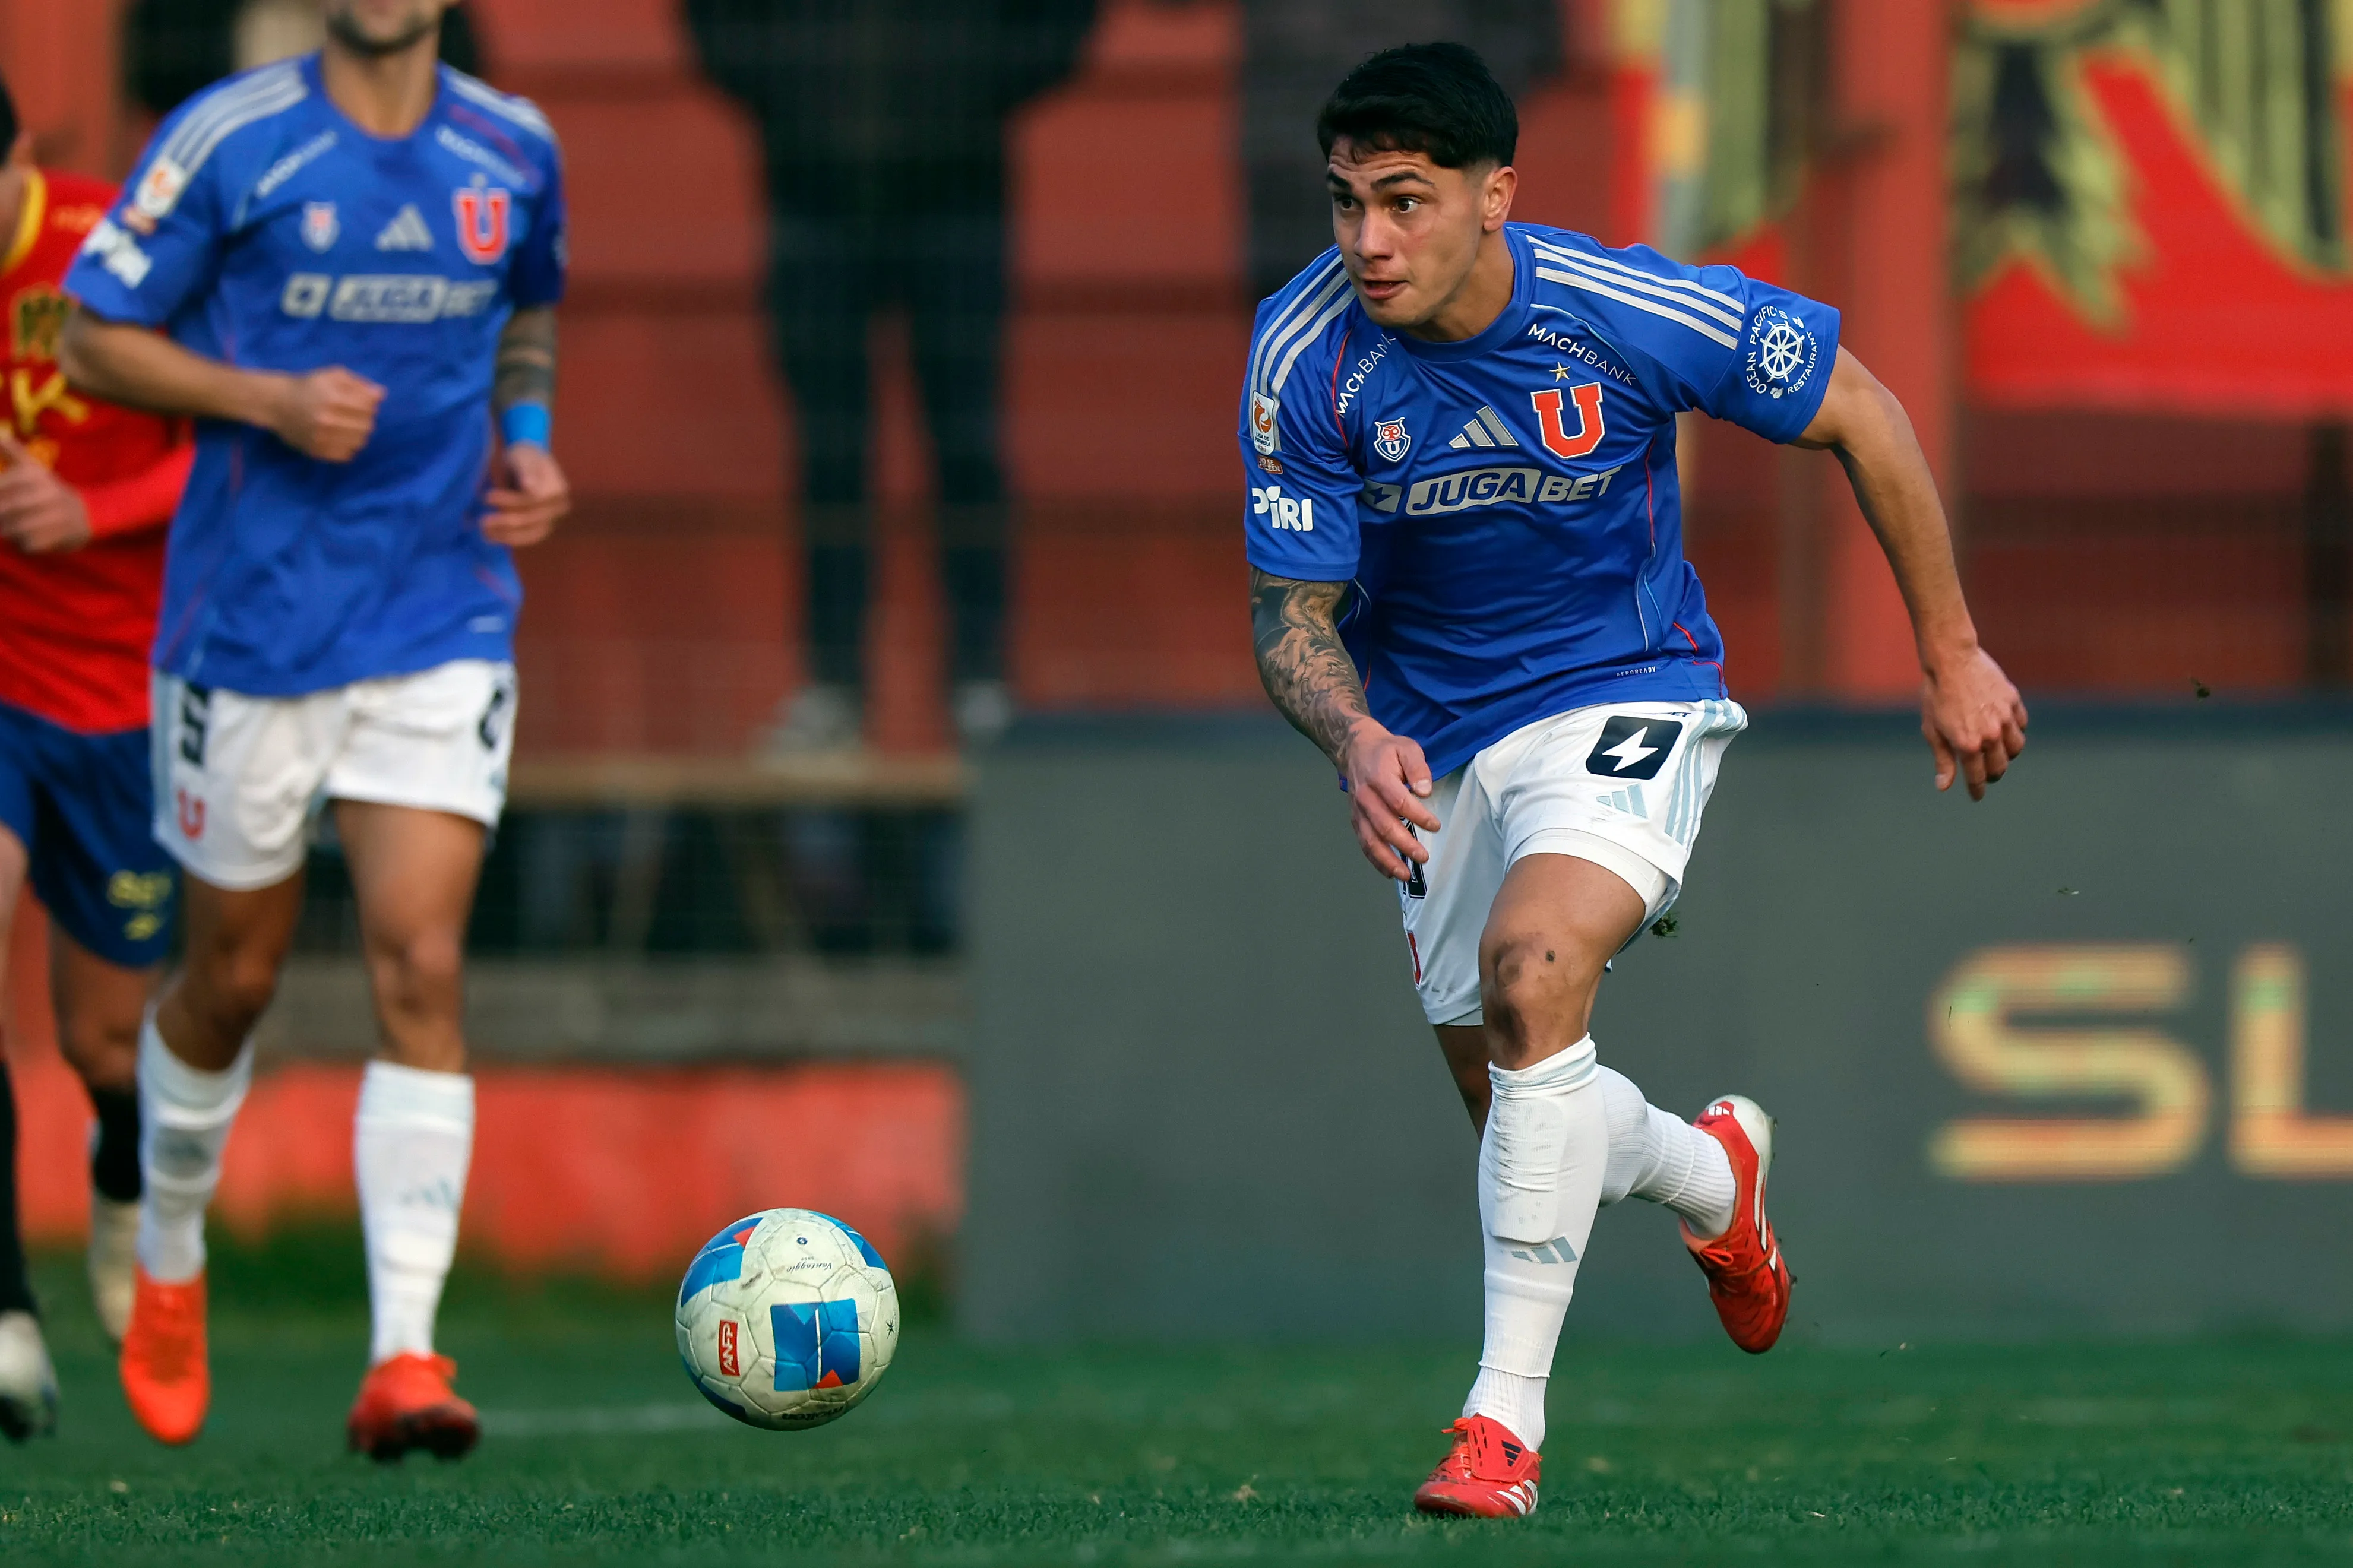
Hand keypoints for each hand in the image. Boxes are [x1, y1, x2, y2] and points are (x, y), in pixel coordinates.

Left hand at [0, 429, 91, 552]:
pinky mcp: (58, 536)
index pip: (2, 486)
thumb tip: (0, 436)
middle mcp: (47, 494)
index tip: (0, 500)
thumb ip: (14, 452)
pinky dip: (21, 544)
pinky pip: (27, 544)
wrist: (89, 514)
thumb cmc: (51, 491)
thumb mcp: (35, 469)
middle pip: (5, 509)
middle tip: (2, 517)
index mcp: (36, 475)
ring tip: (9, 528)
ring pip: (14, 528)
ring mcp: (54, 516)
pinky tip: (25, 539)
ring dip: (7, 531)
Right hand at [264, 366, 383, 460]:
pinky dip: (347, 447)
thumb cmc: (309, 386)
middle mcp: (327, 419)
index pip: (369, 407)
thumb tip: (381, 394)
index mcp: (333, 398)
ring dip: (358, 434)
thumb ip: (359, 384)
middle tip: (353, 415)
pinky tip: (339, 437)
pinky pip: (346, 455)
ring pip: (359, 442)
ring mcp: (321, 437)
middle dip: (365, 419)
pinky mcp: (316, 451)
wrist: (277, 403)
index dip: (369, 404)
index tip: (361, 402)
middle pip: (367, 426)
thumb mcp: (333, 375)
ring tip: (347, 426)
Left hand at [482, 439, 568, 546]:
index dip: (509, 501)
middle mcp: (559, 507)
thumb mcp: (524, 457)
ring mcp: (554, 519)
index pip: (531, 500)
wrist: (533, 464)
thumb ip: (526, 470)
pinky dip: (510, 539)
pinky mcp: (544, 528)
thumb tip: (529, 487)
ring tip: (484, 534)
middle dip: (504, 521)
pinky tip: (492, 538)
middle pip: (530, 519)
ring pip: (530, 534)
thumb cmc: (525, 457)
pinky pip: (529, 538)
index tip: (486, 496)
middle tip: (481, 521)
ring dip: (505, 536)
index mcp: (557, 488)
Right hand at [1341, 718, 1439, 878]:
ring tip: (1405, 874)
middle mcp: (1365, 797)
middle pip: (1384, 826)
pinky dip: (1375, 860)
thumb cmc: (1386, 751)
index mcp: (1379, 778)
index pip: (1399, 802)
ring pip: (1370, 839)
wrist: (1356, 749)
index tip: (1435, 825)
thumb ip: (1417, 767)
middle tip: (1423, 857)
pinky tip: (1389, 872)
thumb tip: (1425, 791)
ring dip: (1387, 860)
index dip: (1418, 816)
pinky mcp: (1356, 819)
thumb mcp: (1406, 748)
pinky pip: (1364, 843)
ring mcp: (1358, 810)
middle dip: (1404, 844)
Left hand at [1922, 644, 2027, 799]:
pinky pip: (2021, 725)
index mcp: (1968, 744)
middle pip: (2000, 766)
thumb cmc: (1935, 696)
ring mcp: (2005, 717)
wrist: (1951, 660)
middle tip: (1986, 774)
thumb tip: (1944, 787)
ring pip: (2016, 748)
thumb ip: (1943, 760)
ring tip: (1996, 752)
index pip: (1978, 777)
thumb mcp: (1932, 731)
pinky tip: (2005, 730)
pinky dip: (2015, 731)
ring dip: (2006, 755)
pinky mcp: (2013, 701)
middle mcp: (1990, 735)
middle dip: (1992, 774)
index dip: (1977, 789)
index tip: (1977, 795)